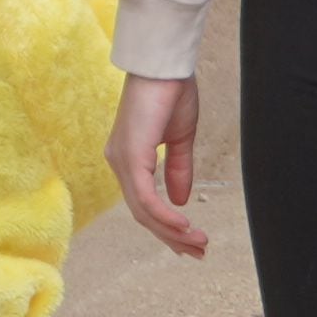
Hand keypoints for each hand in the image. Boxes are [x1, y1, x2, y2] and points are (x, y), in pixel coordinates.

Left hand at [108, 73, 209, 257]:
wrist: (166, 65)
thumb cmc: (170, 92)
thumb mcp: (179, 139)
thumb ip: (178, 170)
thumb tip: (181, 201)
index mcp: (128, 158)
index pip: (144, 204)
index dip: (166, 226)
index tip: (190, 241)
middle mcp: (118, 162)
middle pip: (142, 214)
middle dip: (172, 236)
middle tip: (198, 251)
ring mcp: (121, 160)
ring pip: (144, 211)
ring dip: (173, 231)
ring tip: (198, 242)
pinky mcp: (130, 157)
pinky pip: (147, 198)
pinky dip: (165, 216)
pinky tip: (184, 225)